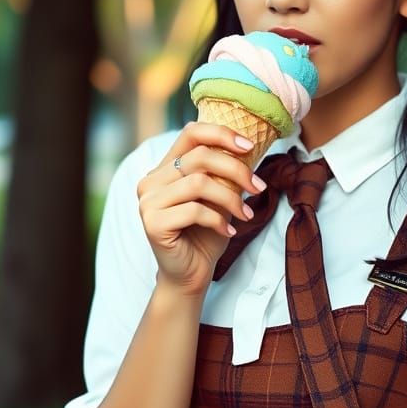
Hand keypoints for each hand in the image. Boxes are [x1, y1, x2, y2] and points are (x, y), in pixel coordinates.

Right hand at [136, 122, 265, 297]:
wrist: (191, 274)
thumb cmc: (206, 234)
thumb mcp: (219, 197)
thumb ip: (223, 173)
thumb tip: (248, 148)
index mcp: (165, 168)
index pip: (190, 133)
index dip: (221, 134)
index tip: (249, 146)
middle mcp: (151, 180)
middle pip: (199, 157)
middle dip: (236, 170)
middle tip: (259, 187)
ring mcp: (148, 202)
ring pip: (198, 184)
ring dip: (230, 199)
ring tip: (246, 214)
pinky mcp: (152, 223)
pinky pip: (194, 211)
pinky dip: (218, 220)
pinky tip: (229, 231)